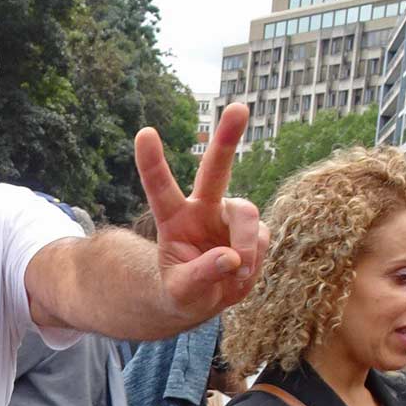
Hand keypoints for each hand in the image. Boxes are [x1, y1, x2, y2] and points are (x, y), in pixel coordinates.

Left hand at [134, 103, 268, 323]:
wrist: (205, 299)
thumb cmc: (182, 292)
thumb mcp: (181, 293)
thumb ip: (200, 277)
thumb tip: (231, 259)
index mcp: (174, 219)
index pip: (160, 188)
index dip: (152, 162)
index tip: (144, 132)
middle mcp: (203, 208)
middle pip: (215, 170)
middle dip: (227, 139)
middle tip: (238, 107)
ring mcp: (229, 215)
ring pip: (246, 214)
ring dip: (246, 245)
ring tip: (237, 274)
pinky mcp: (253, 228)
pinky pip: (261, 238)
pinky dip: (254, 260)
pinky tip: (241, 274)